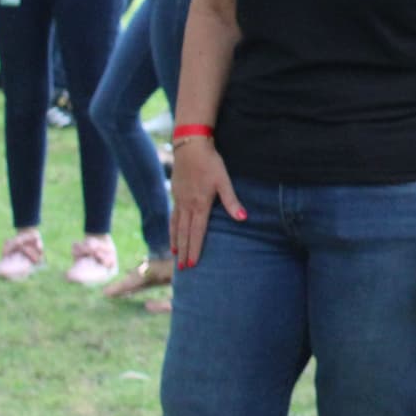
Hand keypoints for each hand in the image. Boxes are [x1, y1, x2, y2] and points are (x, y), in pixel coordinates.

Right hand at [169, 141, 243, 268]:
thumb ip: (232, 201)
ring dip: (176, 242)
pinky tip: (172, 234)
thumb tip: (243, 218)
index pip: (197, 232)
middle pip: (184, 234)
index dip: (195, 249)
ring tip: (175, 255)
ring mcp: (179, 201)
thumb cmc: (210, 163)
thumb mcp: (224, 180)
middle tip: (182, 269)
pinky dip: (172, 228)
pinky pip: (172, 216)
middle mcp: (187, 206)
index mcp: (200, 205)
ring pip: (176, 226)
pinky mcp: (176, 195)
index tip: (192, 264)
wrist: (190, 147)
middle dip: (184, 252)